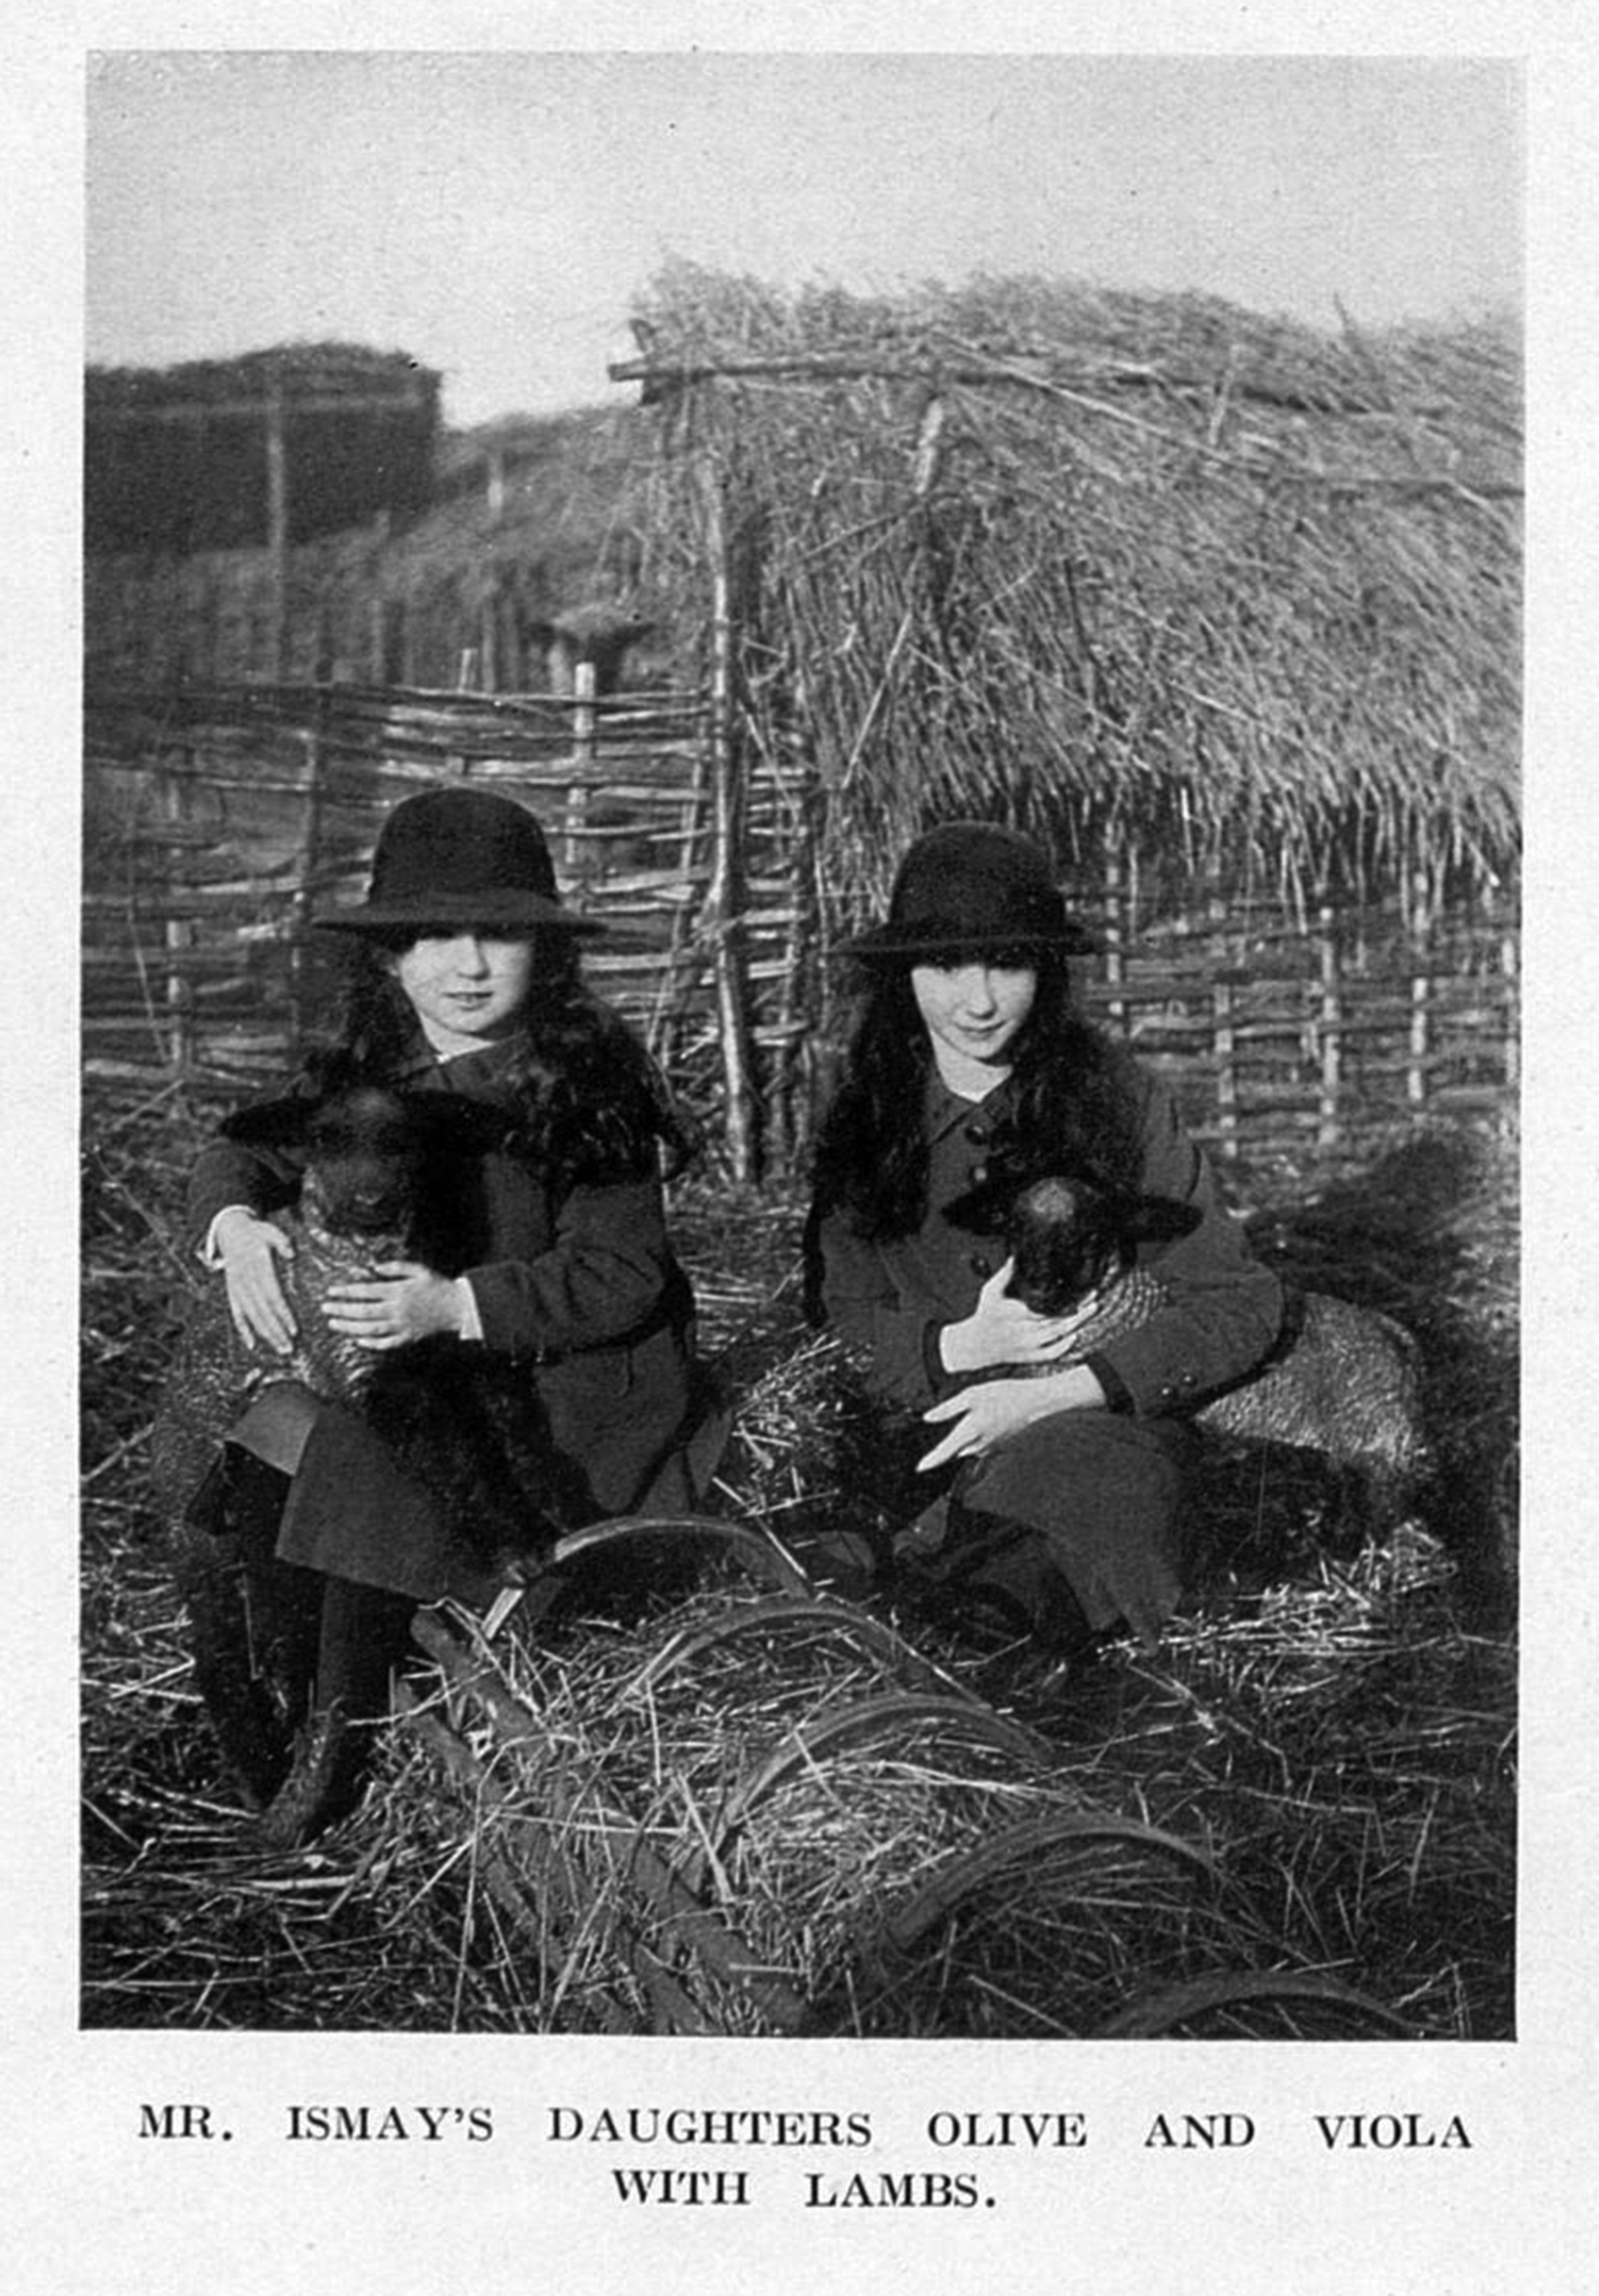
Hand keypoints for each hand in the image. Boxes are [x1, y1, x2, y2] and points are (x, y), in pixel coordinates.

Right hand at [215, 1210, 296, 1354]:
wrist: (230, 1231)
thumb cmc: (256, 1232)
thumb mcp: (270, 1231)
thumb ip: (281, 1242)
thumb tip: (291, 1254)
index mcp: (258, 1268)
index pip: (272, 1296)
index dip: (283, 1314)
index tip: (294, 1329)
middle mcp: (246, 1282)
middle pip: (263, 1312)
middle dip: (277, 1331)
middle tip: (290, 1348)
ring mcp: (238, 1289)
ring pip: (252, 1317)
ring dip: (265, 1335)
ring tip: (280, 1349)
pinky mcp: (232, 1293)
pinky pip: (236, 1314)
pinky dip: (243, 1330)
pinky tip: (252, 1345)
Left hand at [321, 1261, 470, 1350]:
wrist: (457, 1307)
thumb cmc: (437, 1285)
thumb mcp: (419, 1270)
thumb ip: (396, 1267)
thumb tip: (375, 1267)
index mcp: (398, 1292)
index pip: (366, 1291)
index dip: (346, 1291)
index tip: (331, 1291)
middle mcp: (397, 1310)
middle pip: (363, 1312)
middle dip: (341, 1310)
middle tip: (325, 1308)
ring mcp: (401, 1326)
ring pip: (370, 1329)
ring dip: (349, 1327)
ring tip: (333, 1323)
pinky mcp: (407, 1337)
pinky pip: (385, 1343)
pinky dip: (370, 1343)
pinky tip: (357, 1340)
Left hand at [917, 1364, 1105, 1472]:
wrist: (1038, 1402)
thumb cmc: (1006, 1394)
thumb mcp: (972, 1394)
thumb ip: (948, 1408)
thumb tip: (928, 1418)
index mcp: (970, 1431)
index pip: (945, 1452)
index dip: (931, 1460)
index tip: (919, 1468)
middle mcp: (980, 1445)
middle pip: (957, 1449)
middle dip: (952, 1442)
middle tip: (961, 1420)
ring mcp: (993, 1448)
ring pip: (971, 1447)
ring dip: (968, 1437)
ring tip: (981, 1414)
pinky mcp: (1002, 1446)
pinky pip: (985, 1445)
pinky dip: (982, 1435)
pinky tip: (991, 1418)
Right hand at [939, 1260, 1097, 1375]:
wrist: (976, 1345)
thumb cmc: (985, 1315)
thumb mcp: (991, 1291)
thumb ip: (1005, 1274)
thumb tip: (1016, 1256)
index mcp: (1016, 1314)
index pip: (1048, 1307)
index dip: (1068, 1300)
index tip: (1081, 1290)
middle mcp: (1024, 1332)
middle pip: (1059, 1321)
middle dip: (1079, 1311)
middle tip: (1094, 1300)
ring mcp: (1028, 1346)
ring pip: (1058, 1336)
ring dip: (1076, 1324)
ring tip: (1089, 1312)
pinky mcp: (1030, 1356)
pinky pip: (1051, 1354)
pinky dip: (1065, 1346)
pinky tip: (1075, 1335)